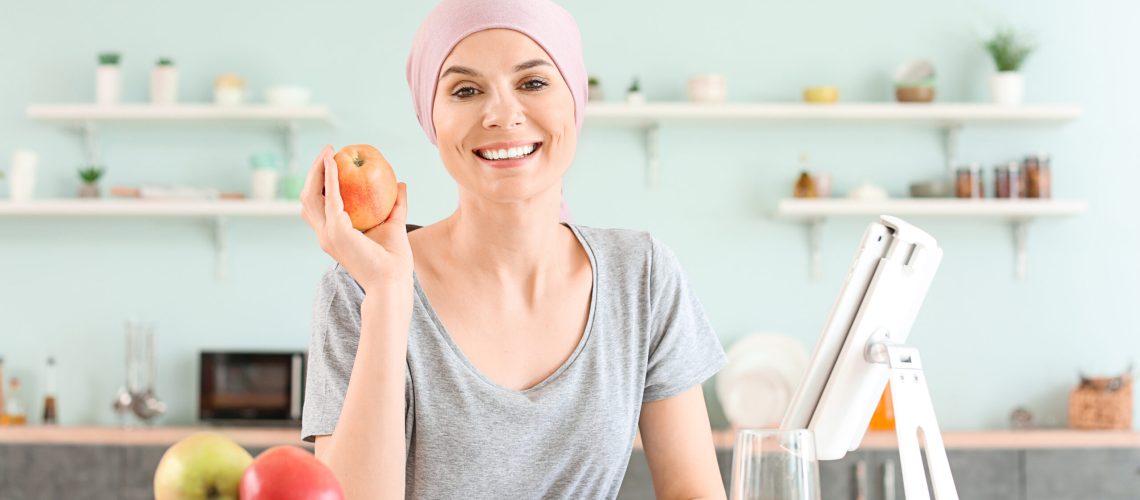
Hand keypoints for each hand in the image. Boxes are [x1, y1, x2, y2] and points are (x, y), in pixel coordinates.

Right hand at [300, 145, 412, 293]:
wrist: (393, 282)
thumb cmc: (394, 261)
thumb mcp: (394, 224)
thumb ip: (397, 204)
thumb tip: (401, 183)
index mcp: (334, 236)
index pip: (319, 206)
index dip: (320, 184)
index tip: (331, 162)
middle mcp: (325, 235)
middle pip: (308, 198)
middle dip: (314, 173)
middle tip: (327, 152)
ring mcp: (327, 235)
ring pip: (311, 196)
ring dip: (317, 171)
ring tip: (328, 152)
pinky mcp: (336, 232)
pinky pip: (330, 198)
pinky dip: (330, 178)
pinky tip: (335, 161)